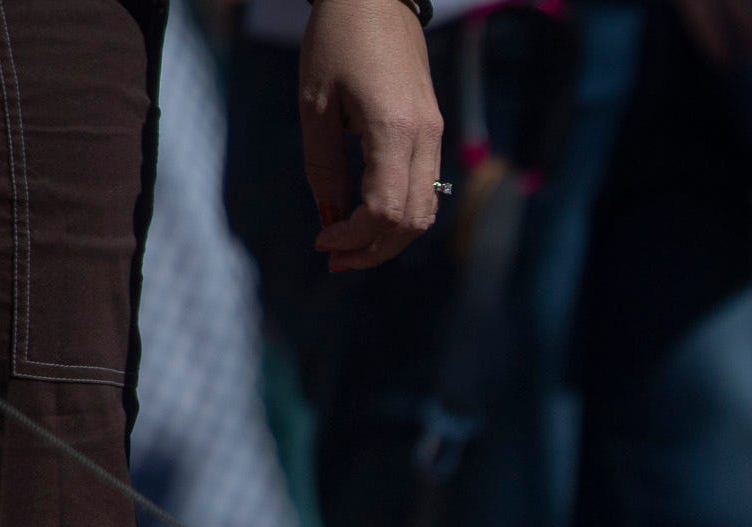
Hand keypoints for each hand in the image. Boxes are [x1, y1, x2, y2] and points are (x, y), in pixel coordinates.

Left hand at [299, 0, 444, 272]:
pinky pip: (426, 190)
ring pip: (425, 212)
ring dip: (389, 239)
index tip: (322, 241)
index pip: (384, 209)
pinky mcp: (434, 133)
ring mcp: (436, 137)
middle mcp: (425, 138)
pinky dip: (400, 215)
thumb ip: (323, 165)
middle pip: (411, 222)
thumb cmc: (337, 41)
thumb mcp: (315, 103)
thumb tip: (330, 219)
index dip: (353, 236)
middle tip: (335, 260)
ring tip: (351, 247)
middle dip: (373, 250)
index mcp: (393, 128)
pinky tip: (370, 219)